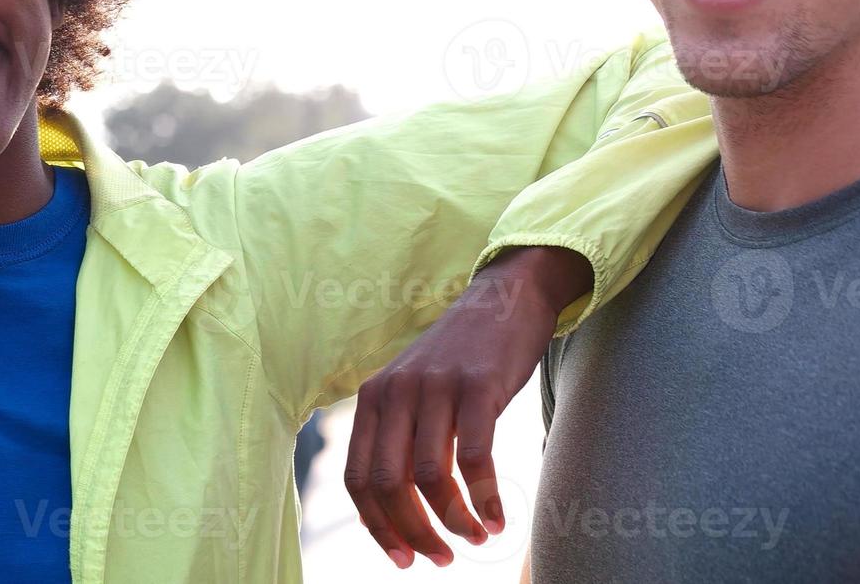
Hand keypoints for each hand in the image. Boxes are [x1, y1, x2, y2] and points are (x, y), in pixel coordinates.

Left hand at [343, 245, 590, 567]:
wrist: (502, 301)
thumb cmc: (458, 358)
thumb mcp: (411, 389)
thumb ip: (396, 434)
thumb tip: (392, 507)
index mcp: (372, 398)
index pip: (357, 479)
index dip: (377, 526)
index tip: (402, 558)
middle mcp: (395, 392)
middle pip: (388, 485)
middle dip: (413, 532)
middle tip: (440, 558)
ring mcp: (435, 388)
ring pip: (429, 477)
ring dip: (453, 521)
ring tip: (475, 538)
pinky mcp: (477, 387)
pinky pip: (475, 460)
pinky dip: (486, 499)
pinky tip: (498, 519)